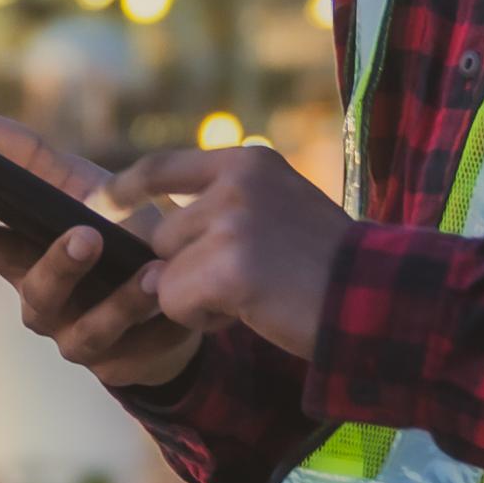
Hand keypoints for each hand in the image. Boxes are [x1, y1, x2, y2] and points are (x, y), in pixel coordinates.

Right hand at [0, 113, 202, 387]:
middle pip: (31, 288)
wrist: (168, 289)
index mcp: (19, 253)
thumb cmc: (111, 230)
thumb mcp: (77, 186)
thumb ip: (31, 158)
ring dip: (117, 302)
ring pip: (84, 328)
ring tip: (148, 274)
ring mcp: (75, 334)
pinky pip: (134, 348)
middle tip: (86, 235)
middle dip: (57, 264)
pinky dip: (154, 323)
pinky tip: (172, 297)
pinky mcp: (117, 361)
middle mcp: (39, 298)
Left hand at [104, 145, 355, 356]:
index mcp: (249, 162)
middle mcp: (237, 183)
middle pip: (161, 234)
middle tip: (244, 284)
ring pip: (165, 270)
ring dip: (195, 296)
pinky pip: (175, 301)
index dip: (128, 187)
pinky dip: (202, 319)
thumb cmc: (331, 267)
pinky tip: (249, 313)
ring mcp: (232, 222)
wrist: (378, 300)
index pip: (164, 166)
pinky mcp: (228, 267)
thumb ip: (225, 208)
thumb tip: (155, 229)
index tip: (105, 202)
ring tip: (252, 296)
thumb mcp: (280, 211)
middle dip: (185, 270)